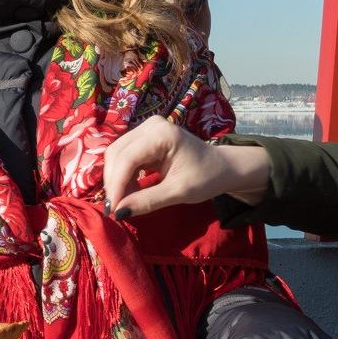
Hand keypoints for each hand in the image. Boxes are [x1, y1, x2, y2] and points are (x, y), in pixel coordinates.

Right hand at [103, 116, 269, 219]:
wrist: (223, 168)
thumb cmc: (206, 178)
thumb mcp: (179, 192)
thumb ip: (147, 201)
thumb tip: (118, 213)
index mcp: (161, 134)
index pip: (127, 158)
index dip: (116, 185)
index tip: (113, 210)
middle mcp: (150, 125)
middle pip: (117, 153)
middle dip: (113, 182)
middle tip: (116, 209)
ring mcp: (147, 129)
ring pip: (117, 154)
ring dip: (116, 179)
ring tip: (124, 201)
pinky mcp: (145, 137)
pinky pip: (125, 155)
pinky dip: (123, 175)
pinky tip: (130, 191)